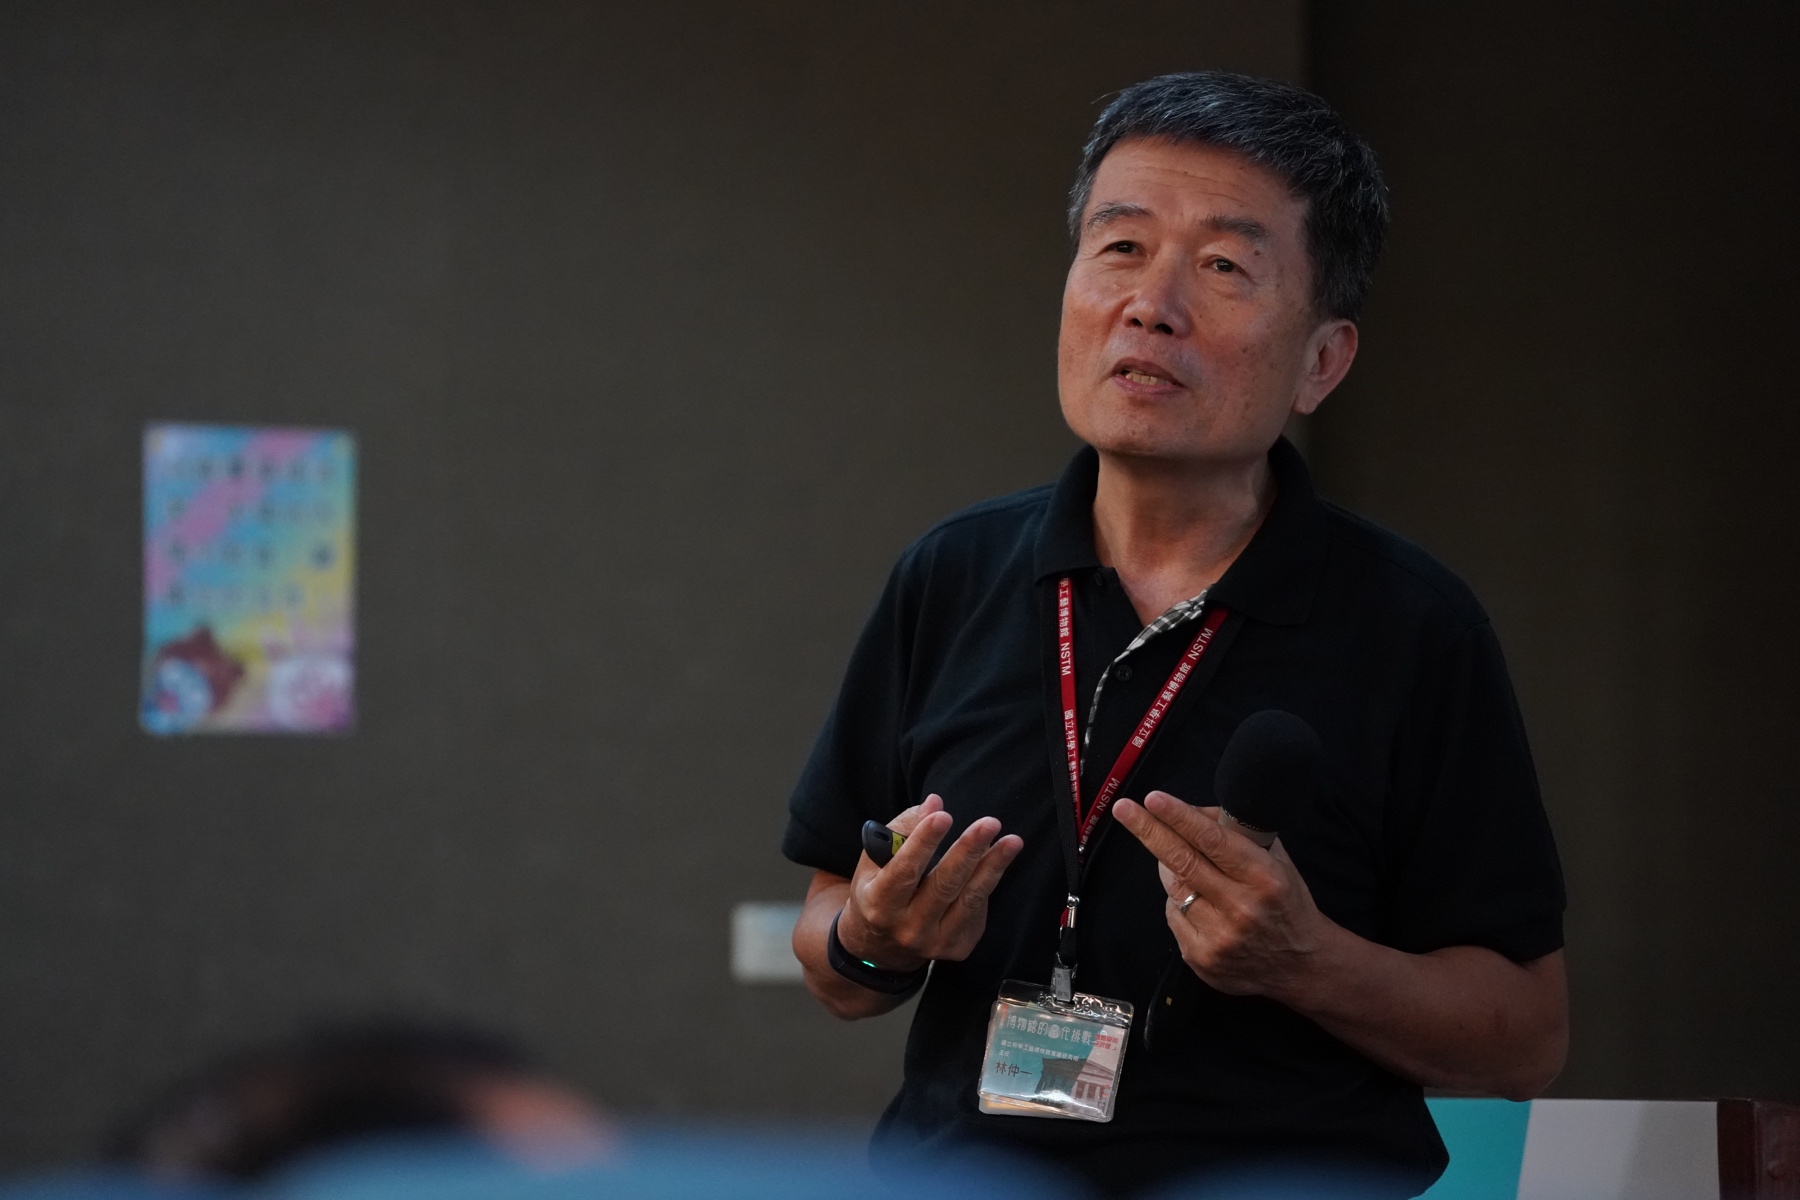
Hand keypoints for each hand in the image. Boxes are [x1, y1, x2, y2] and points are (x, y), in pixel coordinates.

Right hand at [835, 794, 1023, 972]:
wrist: (881, 946)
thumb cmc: (878, 891)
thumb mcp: (875, 861)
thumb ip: (902, 830)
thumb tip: (934, 804)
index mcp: (879, 905)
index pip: (903, 871)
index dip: (923, 843)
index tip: (942, 816)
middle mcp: (907, 929)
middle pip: (943, 886)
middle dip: (968, 851)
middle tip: (989, 824)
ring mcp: (935, 943)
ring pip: (969, 899)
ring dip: (993, 866)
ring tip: (1011, 841)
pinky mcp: (958, 947)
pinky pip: (977, 908)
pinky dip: (988, 880)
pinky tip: (997, 859)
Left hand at [1112, 789, 1331, 999]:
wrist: (1301, 966)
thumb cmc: (1285, 903)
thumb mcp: (1275, 861)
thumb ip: (1237, 834)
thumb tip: (1191, 812)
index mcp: (1264, 878)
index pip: (1213, 841)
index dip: (1180, 817)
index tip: (1154, 799)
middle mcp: (1241, 908)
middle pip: (1183, 862)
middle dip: (1149, 831)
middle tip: (1124, 809)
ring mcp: (1219, 937)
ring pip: (1174, 888)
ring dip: (1172, 870)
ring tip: (1193, 870)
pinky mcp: (1200, 958)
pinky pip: (1173, 915)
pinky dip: (1179, 903)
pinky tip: (1201, 905)